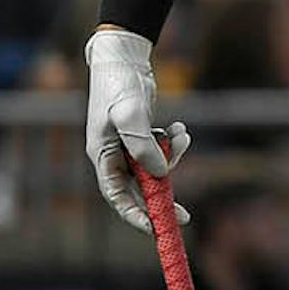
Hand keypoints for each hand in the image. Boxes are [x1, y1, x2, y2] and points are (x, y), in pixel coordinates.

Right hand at [84, 28, 189, 232]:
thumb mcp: (130, 114)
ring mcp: (129, 147)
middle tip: (186, 217)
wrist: (125, 59)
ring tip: (182, 134)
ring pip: (156, 168)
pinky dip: (175, 143)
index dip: (135, 216)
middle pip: (139, 190)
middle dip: (162, 201)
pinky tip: (180, 127)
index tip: (156, 229)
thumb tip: (160, 174)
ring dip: (174, 157)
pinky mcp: (143, 136)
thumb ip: (143, 145)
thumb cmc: (119, 85)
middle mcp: (114, 156)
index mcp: (102, 157)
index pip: (118, 197)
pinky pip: (163, 151)